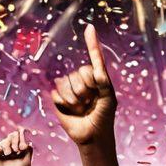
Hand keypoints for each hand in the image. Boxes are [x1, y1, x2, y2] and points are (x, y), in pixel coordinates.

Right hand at [0, 130, 32, 165]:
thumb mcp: (27, 161)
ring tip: (7, 155)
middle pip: (13, 135)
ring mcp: (0, 146)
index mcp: (18, 147)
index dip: (22, 139)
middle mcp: (9, 145)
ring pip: (5, 140)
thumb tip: (28, 141)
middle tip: (16, 152)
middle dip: (15, 143)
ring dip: (8, 148)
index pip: (20, 135)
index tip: (21, 148)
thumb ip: (29, 150)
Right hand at [51, 24, 115, 146]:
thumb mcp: (109, 100)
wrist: (92, 137)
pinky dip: (64, 103)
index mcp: (97, 78)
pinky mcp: (58, 98)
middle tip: (90, 102)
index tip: (90, 28)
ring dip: (74, 98)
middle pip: (79, 72)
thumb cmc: (104, 118)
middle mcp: (83, 80)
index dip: (92, 44)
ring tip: (81, 108)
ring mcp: (70, 88)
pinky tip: (71, 111)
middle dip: (84, 89)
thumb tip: (97, 69)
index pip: (94, 58)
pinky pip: (56, 93)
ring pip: (66, 81)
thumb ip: (104, 83)